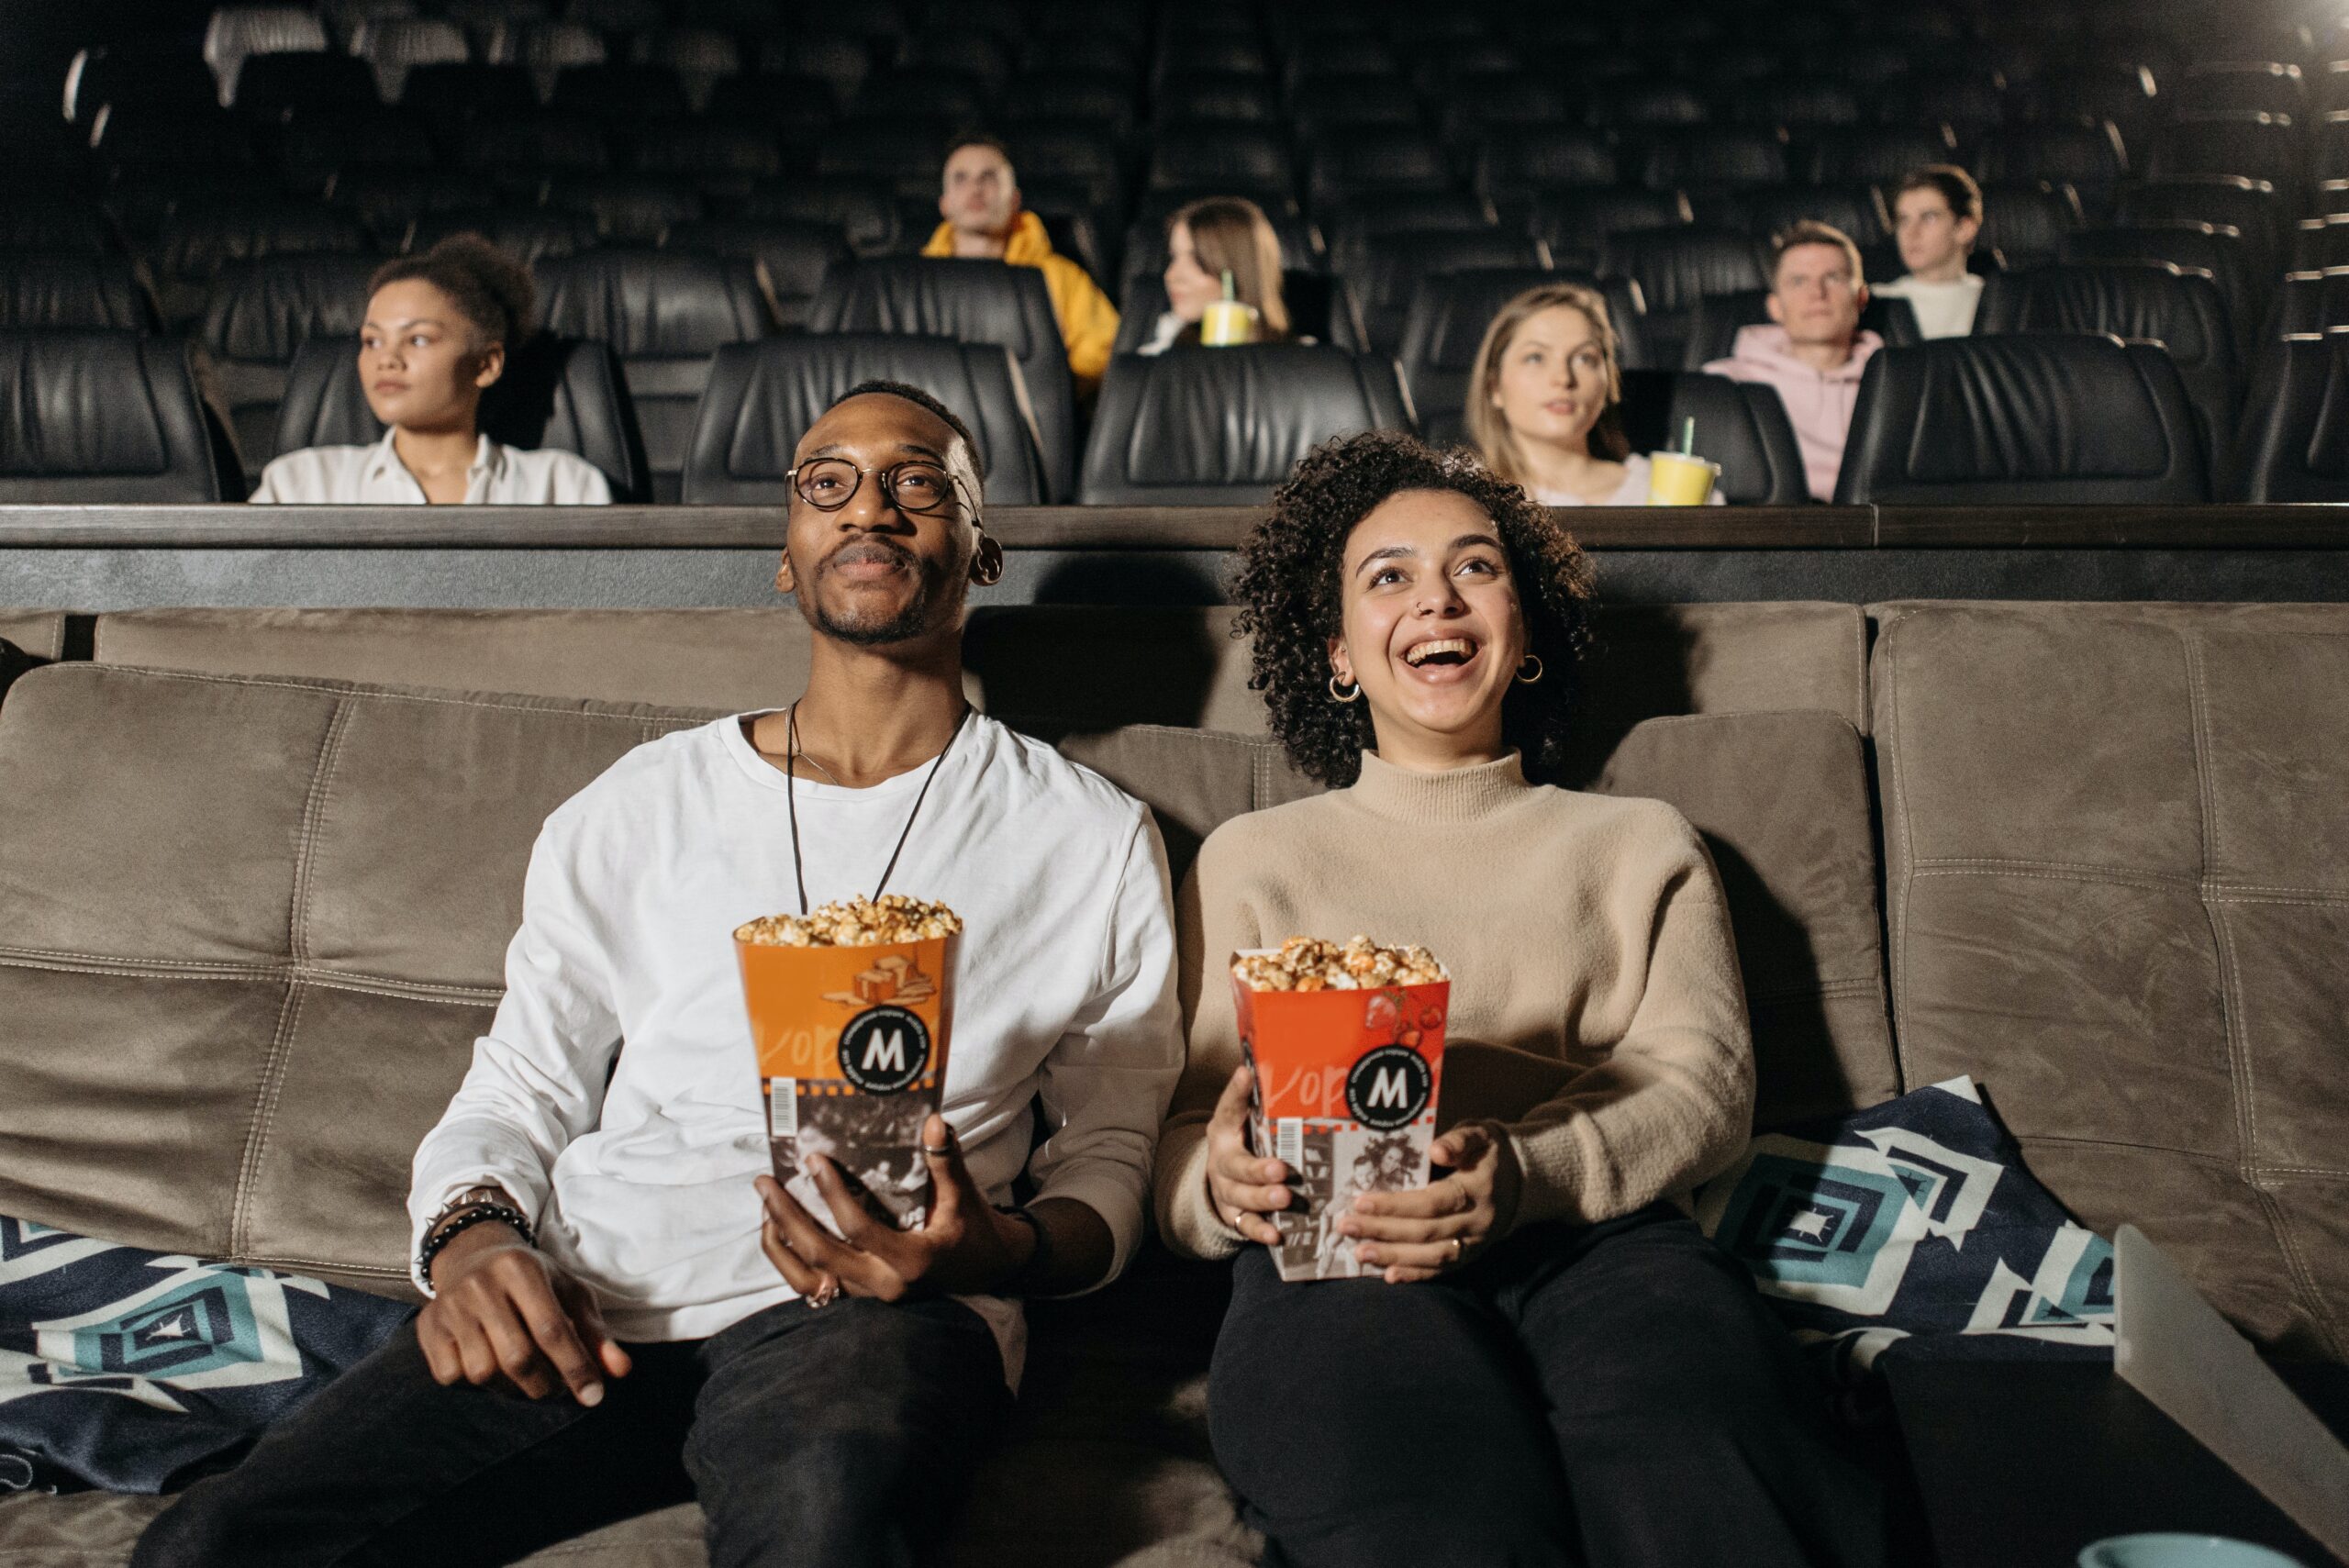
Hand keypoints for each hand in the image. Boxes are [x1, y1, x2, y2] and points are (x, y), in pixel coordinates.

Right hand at [417, 1222, 631, 1404]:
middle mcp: (481, 1286)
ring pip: (484, 1372)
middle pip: (518, 1357)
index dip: (576, 1367)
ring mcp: (451, 1307)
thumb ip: (594, 1331)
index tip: (594, 1396)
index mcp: (521, 1270)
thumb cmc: (531, 1279)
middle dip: (545, 1384)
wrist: (472, 1256)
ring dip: (511, 1388)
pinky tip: (490, 1367)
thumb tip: (619, 1371)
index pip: (553, 1329)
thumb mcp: (568, 1291)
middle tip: (556, 1387)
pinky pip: (451, 1375)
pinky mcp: (429, 1327)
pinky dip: (473, 1384)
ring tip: (525, 1378)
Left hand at [755, 1115, 1034, 1302]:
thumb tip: (934, 1121)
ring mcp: (870, 1295)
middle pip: (821, 1256)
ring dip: (781, 1244)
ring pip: (809, 1279)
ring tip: (765, 1207)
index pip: (859, 1229)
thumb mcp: (964, 1194)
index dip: (832, 1195)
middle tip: (765, 1182)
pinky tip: (779, 1233)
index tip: (813, 1160)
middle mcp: (886, 1284)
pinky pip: (815, 1286)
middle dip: (788, 1218)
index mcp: (912, 1260)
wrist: (987, 1268)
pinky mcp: (861, 1296)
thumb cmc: (974, 1228)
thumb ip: (945, 1160)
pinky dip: (791, 1262)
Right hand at [1203, 1063, 1291, 1246]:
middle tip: (1281, 1170)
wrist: (1222, 1174)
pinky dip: (1260, 1231)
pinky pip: (1244, 1225)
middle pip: (1235, 1166)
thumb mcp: (1247, 1118)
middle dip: (1257, 1170)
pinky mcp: (1232, 1214)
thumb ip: (1258, 1097)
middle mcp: (1221, 1160)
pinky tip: (1277, 1235)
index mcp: (1224, 1129)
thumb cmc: (1245, 1139)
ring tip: (1284, 1198)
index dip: (1236, 1092)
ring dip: (1262, 1199)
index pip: (1228, 1108)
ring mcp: (1225, 1189)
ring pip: (1239, 1197)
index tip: (1246, 1073)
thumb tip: (1272, 1060)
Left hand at [1339, 1121, 1523, 1283]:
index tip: (1361, 1201)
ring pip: (1432, 1257)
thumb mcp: (1479, 1134)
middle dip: (1383, 1231)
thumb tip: (1436, 1150)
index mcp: (1476, 1189)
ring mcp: (1475, 1244)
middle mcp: (1477, 1221)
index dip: (1396, 1205)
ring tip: (1360, 1253)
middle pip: (1426, 1232)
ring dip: (1394, 1257)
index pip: (1432, 1202)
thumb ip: (1459, 1140)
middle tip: (1346, 1226)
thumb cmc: (1491, 1152)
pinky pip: (1442, 1271)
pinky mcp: (1472, 1257)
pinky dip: (1415, 1275)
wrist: (1526, 1181)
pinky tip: (1388, 1276)